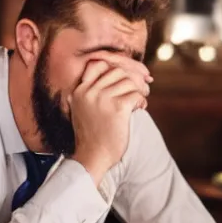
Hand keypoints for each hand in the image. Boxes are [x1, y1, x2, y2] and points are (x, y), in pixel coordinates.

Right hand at [69, 58, 151, 184]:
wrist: (92, 158)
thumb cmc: (92, 137)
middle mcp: (89, 92)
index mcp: (79, 91)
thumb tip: (119, 76)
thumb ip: (93, 93)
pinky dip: (142, 101)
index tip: (126, 77)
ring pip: (129, 82)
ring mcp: (102, 98)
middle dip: (132, 79)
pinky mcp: (117, 108)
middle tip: (140, 89)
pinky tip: (140, 109)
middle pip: (118, 71)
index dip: (115, 67)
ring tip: (139, 102)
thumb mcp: (83, 111)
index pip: (98, 64)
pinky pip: (136, 94)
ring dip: (138, 91)